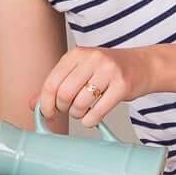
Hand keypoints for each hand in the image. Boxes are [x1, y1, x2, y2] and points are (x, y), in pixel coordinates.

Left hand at [38, 46, 152, 125]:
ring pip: (80, 104)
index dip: (45, 102)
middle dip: (62, 109)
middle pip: (64, 94)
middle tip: (68, 110)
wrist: (143, 65)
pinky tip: (92, 117)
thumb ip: (57, 85)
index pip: (51, 82)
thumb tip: (32, 105)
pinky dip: (90, 120)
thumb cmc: (108, 70)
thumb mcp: (80, 71)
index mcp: (77, 54)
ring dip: (77, 115)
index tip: (48, 113)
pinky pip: (98, 112)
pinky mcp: (122, 86)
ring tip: (83, 111)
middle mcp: (92, 59)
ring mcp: (109, 71)